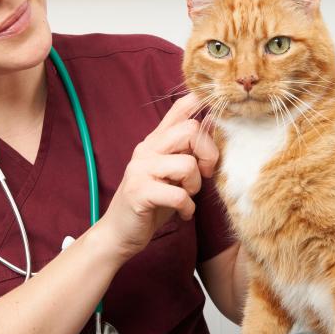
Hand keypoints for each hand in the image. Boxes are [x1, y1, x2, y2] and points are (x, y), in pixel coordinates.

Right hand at [99, 94, 218, 259]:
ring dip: (195, 185)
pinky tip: (182, 213)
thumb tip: (214, 126)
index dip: (199, 101)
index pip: (178, 109)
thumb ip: (187, 151)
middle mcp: (146, 149)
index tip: (215, 106)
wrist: (119, 233)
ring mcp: (140, 170)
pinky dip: (187, 207)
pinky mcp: (139, 192)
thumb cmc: (152, 202)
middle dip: (208, 154)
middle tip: (205, 174)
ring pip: (187, 164)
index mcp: (155, 141)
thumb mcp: (172, 173)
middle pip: (190, 130)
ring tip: (187, 196)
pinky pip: (178, 194)